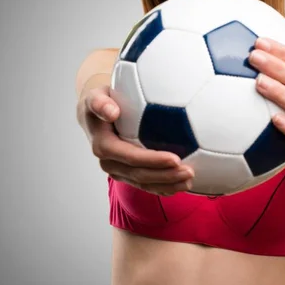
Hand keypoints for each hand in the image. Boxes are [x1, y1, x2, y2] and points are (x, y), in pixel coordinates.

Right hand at [77, 85, 193, 194]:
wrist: (95, 116)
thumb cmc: (101, 102)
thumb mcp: (96, 97)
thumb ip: (100, 103)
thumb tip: (112, 112)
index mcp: (103, 146)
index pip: (131, 157)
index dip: (153, 160)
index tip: (176, 159)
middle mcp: (109, 163)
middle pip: (140, 175)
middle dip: (166, 176)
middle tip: (189, 172)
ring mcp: (118, 171)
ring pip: (145, 183)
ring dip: (168, 184)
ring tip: (189, 180)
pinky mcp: (127, 175)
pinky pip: (147, 185)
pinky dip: (164, 187)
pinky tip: (181, 185)